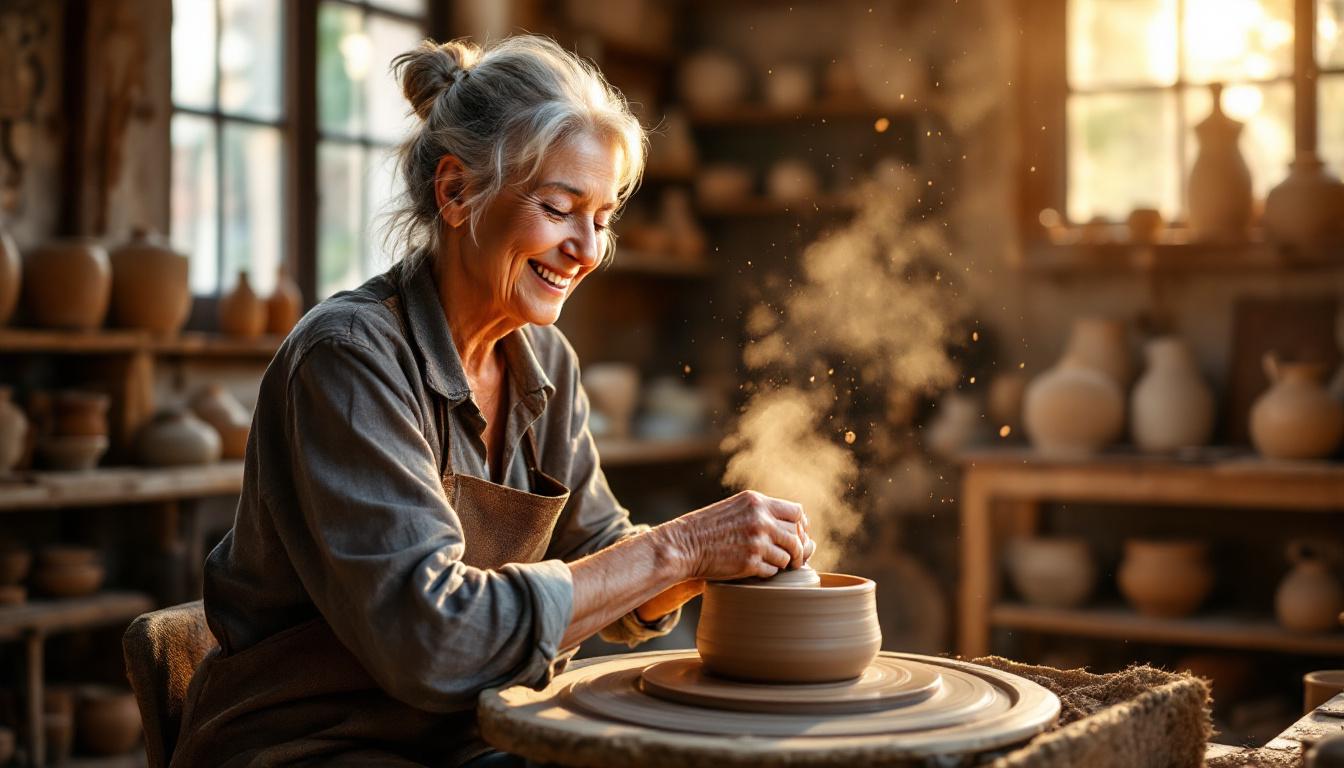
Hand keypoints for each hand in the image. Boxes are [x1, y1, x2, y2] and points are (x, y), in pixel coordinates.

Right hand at [657, 490, 814, 580]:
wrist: (684, 545)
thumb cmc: (709, 527)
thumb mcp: (736, 508)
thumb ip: (763, 512)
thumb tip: (801, 527)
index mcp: (757, 502)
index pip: (797, 513)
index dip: (800, 526)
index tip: (796, 535)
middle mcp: (760, 520)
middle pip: (797, 536)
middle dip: (797, 549)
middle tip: (793, 558)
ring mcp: (756, 542)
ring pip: (787, 556)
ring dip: (782, 562)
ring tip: (769, 562)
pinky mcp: (750, 562)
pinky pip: (772, 571)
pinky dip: (767, 572)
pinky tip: (754, 568)